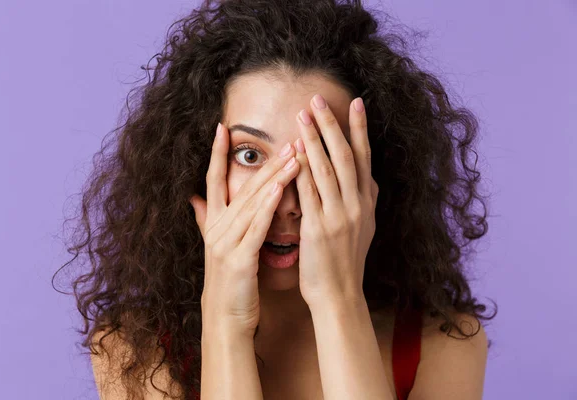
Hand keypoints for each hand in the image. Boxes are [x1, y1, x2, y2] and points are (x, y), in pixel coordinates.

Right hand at [189, 122, 300, 336]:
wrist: (225, 317)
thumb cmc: (229, 279)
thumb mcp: (215, 246)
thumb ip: (205, 219)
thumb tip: (194, 197)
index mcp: (213, 222)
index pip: (212, 180)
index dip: (217, 154)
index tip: (223, 128)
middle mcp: (217, 228)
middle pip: (241, 187)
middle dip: (265, 162)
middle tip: (287, 139)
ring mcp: (226, 242)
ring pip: (252, 203)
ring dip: (273, 177)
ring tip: (292, 156)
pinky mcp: (238, 259)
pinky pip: (256, 227)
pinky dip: (267, 207)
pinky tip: (280, 188)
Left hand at [293, 95, 378, 308]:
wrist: (340, 295)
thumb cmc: (347, 261)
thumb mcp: (365, 228)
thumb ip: (364, 201)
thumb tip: (368, 179)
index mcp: (367, 202)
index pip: (364, 157)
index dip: (359, 129)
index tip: (355, 103)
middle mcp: (357, 204)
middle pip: (345, 155)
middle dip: (332, 124)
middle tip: (318, 99)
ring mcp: (340, 215)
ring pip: (327, 168)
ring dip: (315, 138)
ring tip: (303, 114)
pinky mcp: (319, 228)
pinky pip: (310, 191)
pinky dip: (303, 168)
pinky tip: (295, 150)